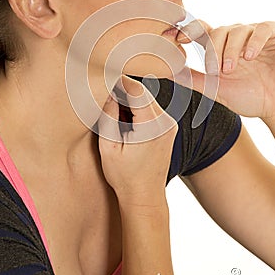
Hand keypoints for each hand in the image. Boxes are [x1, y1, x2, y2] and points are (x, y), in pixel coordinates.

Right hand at [98, 76, 177, 205]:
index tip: (104, 77)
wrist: (145, 197)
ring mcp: (170, 125)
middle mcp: (166, 122)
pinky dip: (137, 108)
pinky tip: (124, 118)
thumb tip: (108, 93)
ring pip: (147, 99)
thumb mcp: (108, 147)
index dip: (119, 81)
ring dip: (130, 99)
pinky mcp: (169, 129)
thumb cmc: (124, 176)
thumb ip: (108, 116)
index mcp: (152, 126)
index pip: (137, 91)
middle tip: (104, 92)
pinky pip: (151, 109)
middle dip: (124, 90)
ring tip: (112, 109)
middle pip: (144, 93)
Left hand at [177, 20, 274, 119]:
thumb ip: (194, 79)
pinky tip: (250, 56)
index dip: (187, 31)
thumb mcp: (216, 89)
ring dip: (231, 49)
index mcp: (220, 46)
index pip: (201, 31)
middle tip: (215, 70)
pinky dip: (254, 41)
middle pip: (218, 31)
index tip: (177, 39)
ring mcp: (255, 34)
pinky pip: (263, 28)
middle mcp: (236, 37)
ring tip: (230, 69)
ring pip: (237, 30)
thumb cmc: (248, 97)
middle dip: (213, 50)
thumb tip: (167, 72)